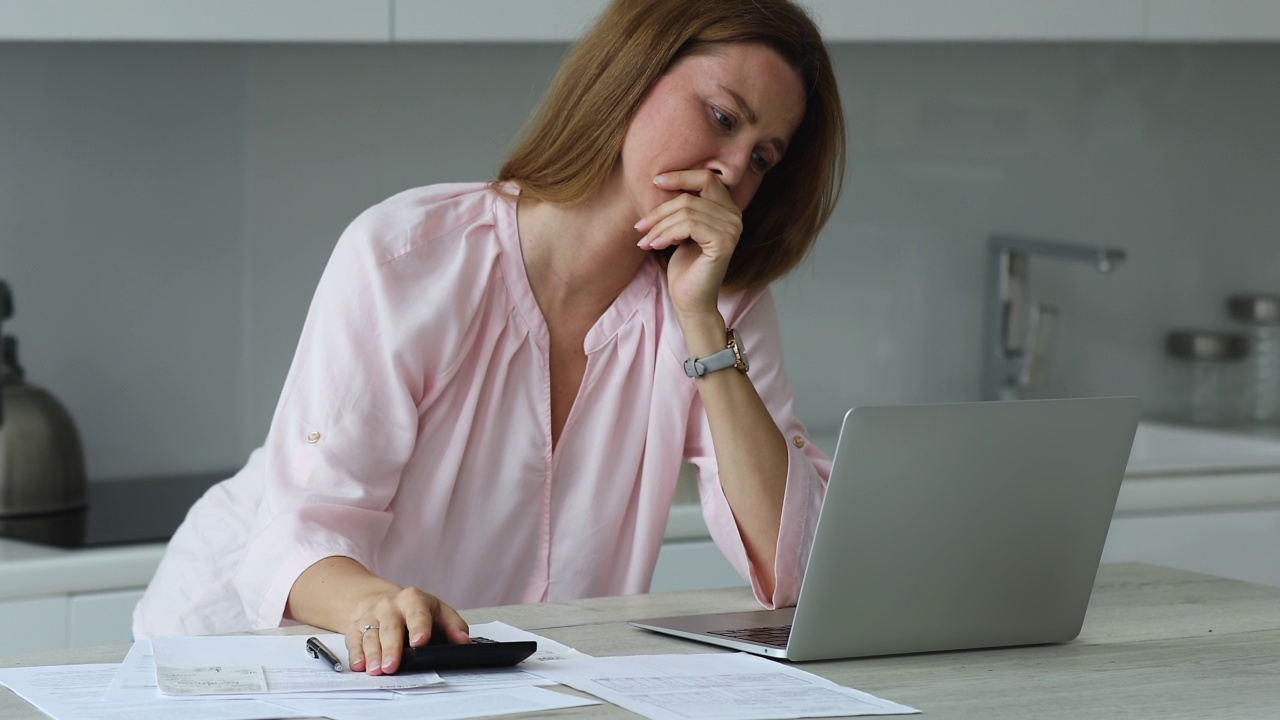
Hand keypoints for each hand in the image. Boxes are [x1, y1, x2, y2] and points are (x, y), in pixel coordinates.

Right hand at [344, 587, 469, 674]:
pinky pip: (354, 642)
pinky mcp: (355, 629)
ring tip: (377, 670)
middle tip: (392, 665)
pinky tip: (360, 666)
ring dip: (372, 655)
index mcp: (413, 600)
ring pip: (370, 636)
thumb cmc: (413, 610)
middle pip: (390, 628)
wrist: (378, 599)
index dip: (419, 627)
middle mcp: (390, 607)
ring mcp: (370, 618)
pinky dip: (356, 655)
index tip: (420, 641)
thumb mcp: (437, 611)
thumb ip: (453, 626)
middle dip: (391, 648)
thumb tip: (464, 643)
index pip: (417, 613)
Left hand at [635, 170, 741, 320]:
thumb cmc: (684, 266)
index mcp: (727, 209)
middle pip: (690, 196)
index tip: (655, 181)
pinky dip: (667, 234)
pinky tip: (656, 246)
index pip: (706, 178)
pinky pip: (689, 226)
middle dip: (660, 210)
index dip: (680, 176)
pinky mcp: (724, 242)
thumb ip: (682, 206)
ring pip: (686, 211)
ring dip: (659, 227)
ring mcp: (732, 229)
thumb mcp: (681, 229)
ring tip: (646, 241)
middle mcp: (734, 216)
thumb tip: (660, 179)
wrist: (690, 300)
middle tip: (640, 226)